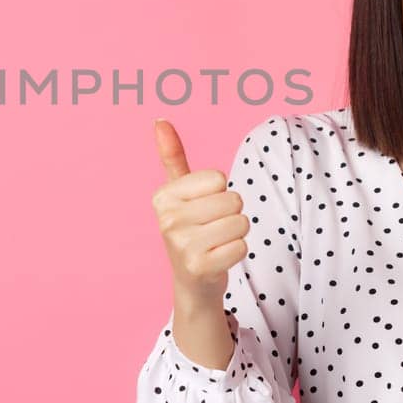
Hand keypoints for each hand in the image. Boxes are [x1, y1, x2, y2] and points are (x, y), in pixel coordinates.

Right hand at [151, 118, 249, 303]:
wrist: (192, 281)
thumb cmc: (191, 229)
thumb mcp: (180, 192)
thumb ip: (172, 156)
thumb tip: (160, 120)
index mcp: (163, 197)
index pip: (219, 178)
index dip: (221, 192)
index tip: (204, 209)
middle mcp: (167, 220)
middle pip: (233, 200)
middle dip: (232, 214)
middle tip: (213, 229)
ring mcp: (181, 245)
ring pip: (241, 222)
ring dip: (237, 234)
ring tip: (217, 243)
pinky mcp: (199, 268)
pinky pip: (242, 246)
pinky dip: (237, 252)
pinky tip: (220, 259)